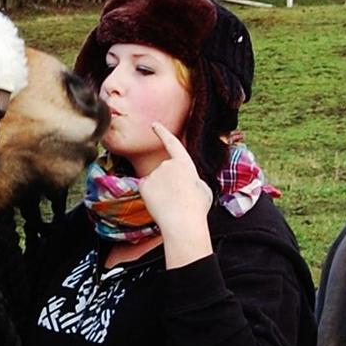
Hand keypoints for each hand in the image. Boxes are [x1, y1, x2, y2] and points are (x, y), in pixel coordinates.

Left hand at [139, 122, 213, 267]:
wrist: (183, 221)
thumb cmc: (196, 208)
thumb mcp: (202, 188)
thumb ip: (190, 178)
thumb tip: (183, 180)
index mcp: (185, 163)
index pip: (172, 143)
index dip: (162, 133)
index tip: (154, 124)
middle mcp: (167, 164)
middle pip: (164, 173)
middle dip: (169, 185)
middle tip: (178, 199)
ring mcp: (154, 174)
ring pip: (155, 182)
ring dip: (161, 192)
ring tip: (172, 203)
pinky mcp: (143, 185)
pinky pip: (146, 189)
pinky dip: (151, 197)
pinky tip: (159, 204)